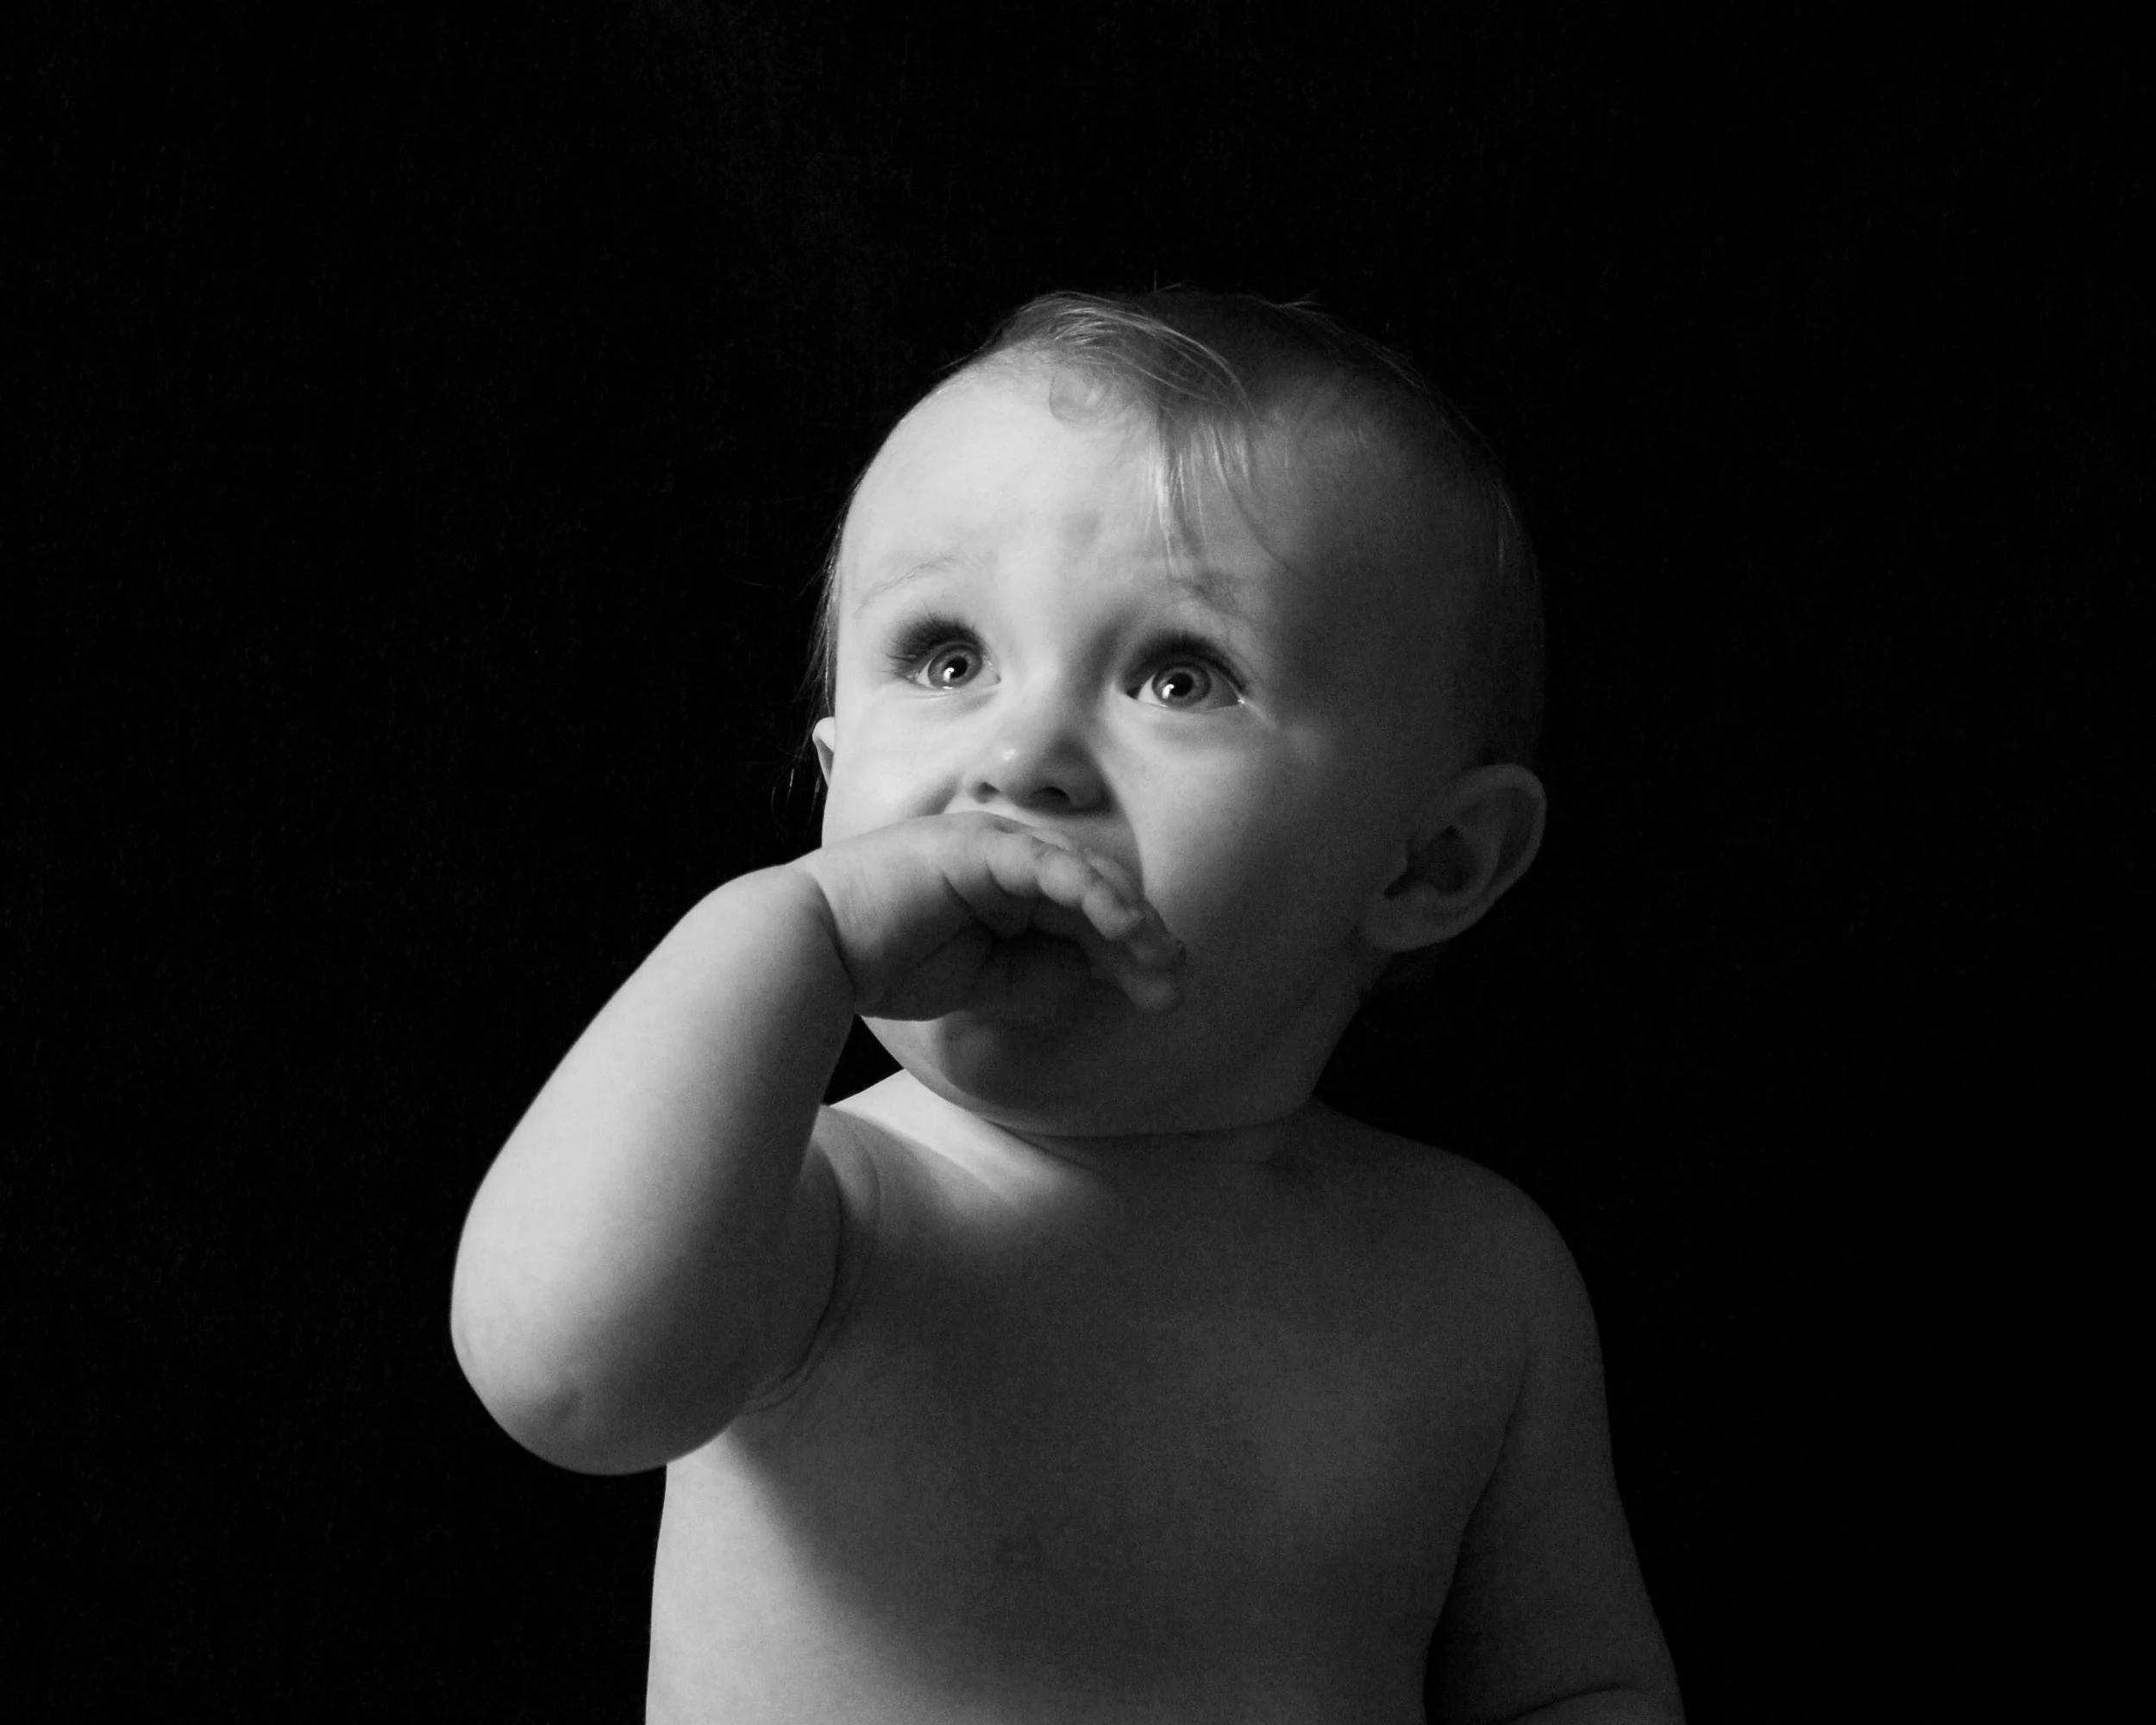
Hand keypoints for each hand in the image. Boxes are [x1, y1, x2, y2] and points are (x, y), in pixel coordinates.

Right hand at [791, 814, 1183, 1020]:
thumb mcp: (985, 983)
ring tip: (1162, 959)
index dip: (1126, 954)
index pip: (1082, 915)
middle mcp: (1005, 857)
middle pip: (1093, 893)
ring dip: (1128, 920)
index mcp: (1004, 886)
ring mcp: (992, 844)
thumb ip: (1039, 976)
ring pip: (1082, 877)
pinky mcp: (980, 847)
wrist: (815, 951)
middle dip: (1139, 940)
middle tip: (1174, 983)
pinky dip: (1091, 894)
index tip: (1161, 995)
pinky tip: (1124, 927)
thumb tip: (1093, 974)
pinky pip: (1050, 867)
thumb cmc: (886, 965)